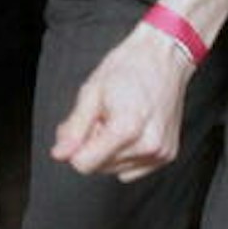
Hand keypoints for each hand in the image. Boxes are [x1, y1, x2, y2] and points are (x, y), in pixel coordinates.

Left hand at [51, 21, 197, 180]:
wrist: (164, 57)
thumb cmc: (129, 68)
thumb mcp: (91, 92)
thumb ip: (73, 128)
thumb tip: (60, 154)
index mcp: (127, 129)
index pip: (84, 164)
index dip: (77, 146)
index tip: (87, 124)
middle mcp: (147, 145)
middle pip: (99, 168)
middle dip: (94, 146)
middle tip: (104, 117)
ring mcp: (160, 153)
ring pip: (115, 171)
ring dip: (110, 151)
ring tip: (120, 120)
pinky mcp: (167, 155)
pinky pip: (132, 170)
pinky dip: (127, 155)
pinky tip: (133, 130)